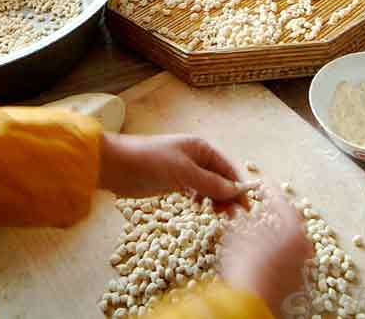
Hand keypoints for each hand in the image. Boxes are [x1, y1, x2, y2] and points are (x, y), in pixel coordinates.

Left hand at [98, 133, 253, 201]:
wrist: (117, 165)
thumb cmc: (150, 162)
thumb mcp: (183, 172)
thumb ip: (210, 183)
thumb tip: (235, 191)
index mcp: (201, 148)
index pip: (228, 168)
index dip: (239, 187)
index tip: (247, 208)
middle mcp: (195, 156)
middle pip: (220, 177)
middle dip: (228, 195)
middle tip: (234, 217)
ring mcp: (184, 169)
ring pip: (208, 185)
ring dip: (216, 199)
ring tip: (219, 215)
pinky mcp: (173, 181)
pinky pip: (195, 190)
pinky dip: (201, 199)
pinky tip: (200, 207)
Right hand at [220, 185, 311, 317]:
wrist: (252, 305)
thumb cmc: (246, 267)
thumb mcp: (237, 237)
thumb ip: (239, 220)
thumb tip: (236, 210)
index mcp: (293, 230)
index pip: (282, 203)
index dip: (270, 191)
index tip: (262, 183)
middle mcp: (302, 246)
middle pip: (291, 221)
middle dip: (277, 210)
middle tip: (266, 202)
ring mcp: (301, 265)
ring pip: (290, 239)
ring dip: (277, 229)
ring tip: (262, 223)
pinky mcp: (295, 281)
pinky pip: (288, 255)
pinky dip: (277, 246)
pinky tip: (264, 246)